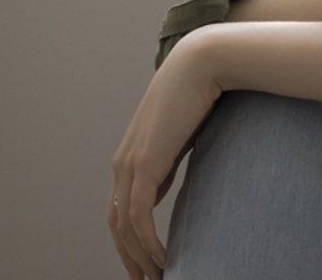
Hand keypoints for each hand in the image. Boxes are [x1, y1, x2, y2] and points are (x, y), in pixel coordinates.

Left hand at [110, 32, 221, 278]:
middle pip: (116, 223)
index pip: (123, 209)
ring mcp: (130, 164)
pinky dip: (147, 243)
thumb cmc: (204, 93)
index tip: (151, 262)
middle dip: (131, 256)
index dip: (133, 239)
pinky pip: (137, 217)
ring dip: (139, 256)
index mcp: (133, 156)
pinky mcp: (144, 165)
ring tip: (159, 277)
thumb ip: (175, 158)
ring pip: (123, 225)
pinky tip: (163, 259)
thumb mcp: (187, 135)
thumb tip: (176, 180)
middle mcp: (123, 163)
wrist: (205, 63)